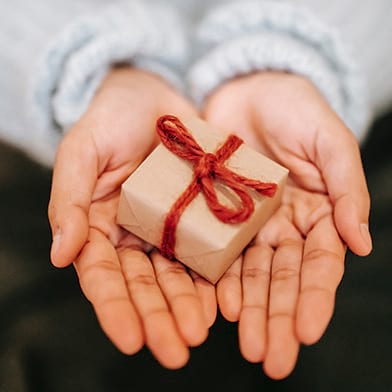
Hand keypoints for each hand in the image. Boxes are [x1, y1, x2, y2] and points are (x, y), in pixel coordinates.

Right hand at [48, 67, 216, 368]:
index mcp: (100, 225)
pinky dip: (213, 277)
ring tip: (200, 333)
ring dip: (188, 306)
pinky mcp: (200, 215)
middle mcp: (135, 234)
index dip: (115, 309)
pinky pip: (206, 250)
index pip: (103, 276)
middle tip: (176, 350)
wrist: (154, 94)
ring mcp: (169, 227)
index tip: (131, 340)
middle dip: (158, 318)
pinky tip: (223, 301)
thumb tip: (62, 254)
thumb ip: (68, 200)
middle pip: (144, 284)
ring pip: (177, 275)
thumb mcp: (82, 151)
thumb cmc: (111, 118)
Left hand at [203, 71, 371, 377]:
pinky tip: (219, 307)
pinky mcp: (217, 214)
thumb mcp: (329, 140)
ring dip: (251, 312)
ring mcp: (249, 223)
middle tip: (273, 359)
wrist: (247, 89)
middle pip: (283, 280)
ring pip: (252, 275)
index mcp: (317, 213)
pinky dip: (220, 281)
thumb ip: (347, 188)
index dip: (314, 298)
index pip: (319, 265)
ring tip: (248, 346)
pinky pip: (219, 252)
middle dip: (279, 319)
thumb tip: (361, 242)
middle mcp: (284, 226)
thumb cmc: (295, 108)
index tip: (308, 331)